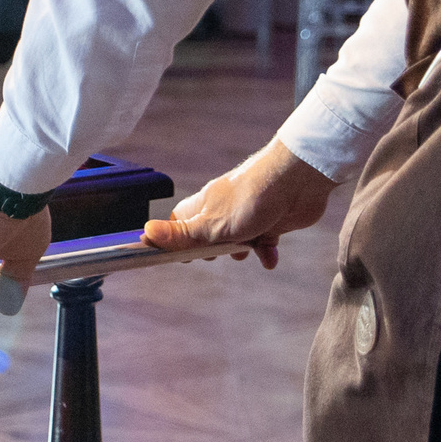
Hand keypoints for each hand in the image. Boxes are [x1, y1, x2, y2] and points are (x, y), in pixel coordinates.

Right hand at [141, 140, 336, 270]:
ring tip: (246, 250)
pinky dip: (266, 251)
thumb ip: (180, 235)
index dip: (175, 243)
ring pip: (236, 240)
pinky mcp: (270, 221)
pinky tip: (270, 257)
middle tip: (216, 254)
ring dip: (241, 250)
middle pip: (207, 237)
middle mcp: (221, 210)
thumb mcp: (210, 225)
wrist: (296, 183)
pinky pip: (264, 241)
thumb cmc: (251, 198)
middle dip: (212, 251)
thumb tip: (144, 234)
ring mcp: (246, 216)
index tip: (177, 258)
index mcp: (201, 208)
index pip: (177, 227)